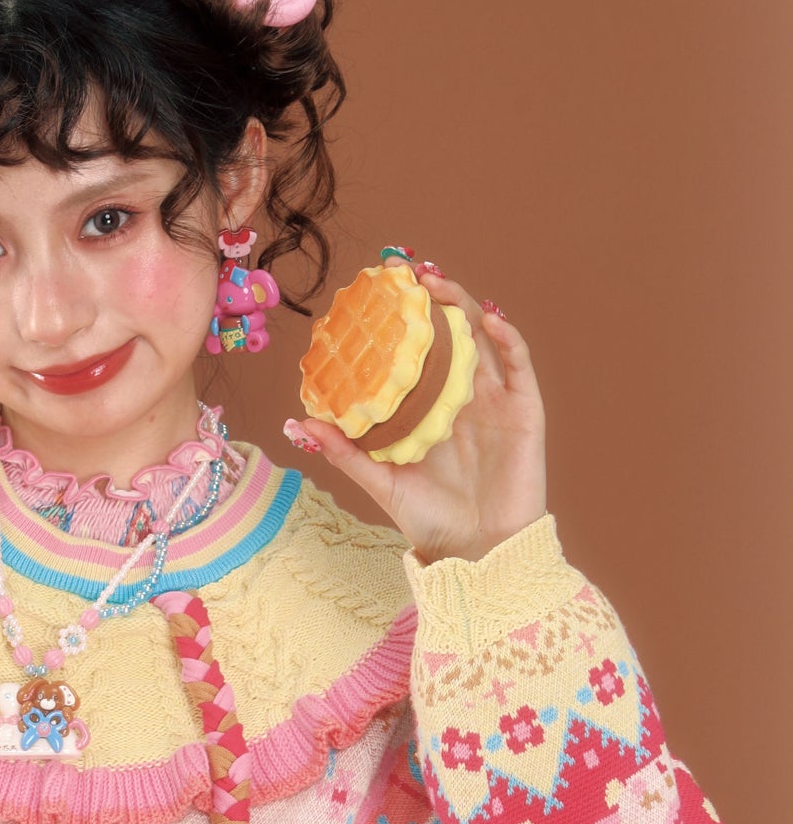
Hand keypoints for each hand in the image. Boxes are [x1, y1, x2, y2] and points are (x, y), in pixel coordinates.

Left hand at [288, 255, 547, 563]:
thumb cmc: (430, 522)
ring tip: (436, 283)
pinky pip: (518, 365)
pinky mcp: (525, 412)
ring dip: (462, 305)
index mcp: (430, 409)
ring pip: (481, 338)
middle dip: (430, 299)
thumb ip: (345, 451)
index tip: (377, 288)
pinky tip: (486, 318)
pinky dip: (505, 337)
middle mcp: (462, 398)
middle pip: (449, 334)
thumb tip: (298, 424)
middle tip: (405, 270)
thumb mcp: (380, 480)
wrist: (478, 553)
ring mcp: (495, 401)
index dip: (402, 319)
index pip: (416, 351)